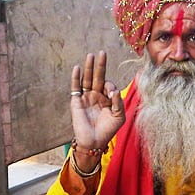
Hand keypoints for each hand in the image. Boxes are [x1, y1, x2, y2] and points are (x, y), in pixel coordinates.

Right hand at [70, 51, 124, 170]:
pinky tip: (77, 68)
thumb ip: (118, 102)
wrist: (94, 142)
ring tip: (90, 55)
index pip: (109, 85)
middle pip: (98, 77)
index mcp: (107, 98)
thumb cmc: (108, 130)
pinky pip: (75, 87)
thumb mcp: (119, 116)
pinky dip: (76, 78)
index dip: (110, 87)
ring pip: (87, 79)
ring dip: (88, 67)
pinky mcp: (76, 101)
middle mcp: (96, 95)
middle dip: (100, 65)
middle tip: (102, 52)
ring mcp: (86, 97)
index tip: (111, 94)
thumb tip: (114, 90)